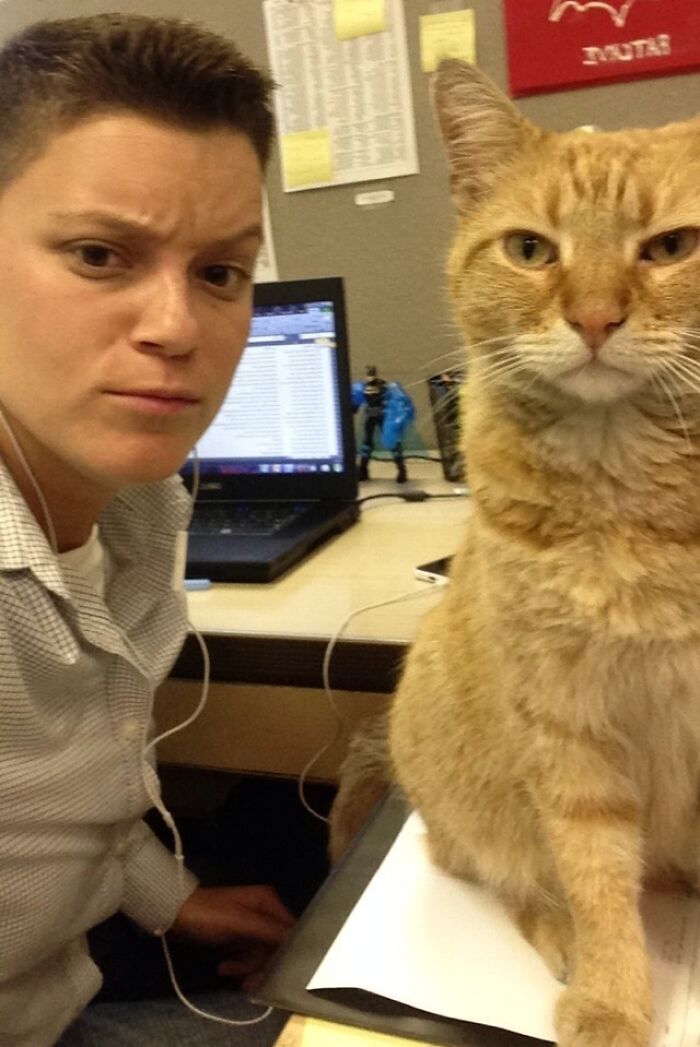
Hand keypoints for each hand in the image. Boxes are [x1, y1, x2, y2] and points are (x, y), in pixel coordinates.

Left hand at [171, 884, 294, 990]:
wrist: (175, 915)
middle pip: (274, 944)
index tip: (285, 973)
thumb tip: (298, 941)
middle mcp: (262, 911)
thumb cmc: (209, 915)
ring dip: (248, 967)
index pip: (289, 929)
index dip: (289, 950)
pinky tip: (223, 968)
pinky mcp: (236, 936)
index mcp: (267, 901)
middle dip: (263, 964)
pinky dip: (237, 964)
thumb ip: (270, 931)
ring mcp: (249, 924)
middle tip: (251, 983)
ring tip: (231, 976)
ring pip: (259, 953)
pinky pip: (245, 954)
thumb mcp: (241, 922)